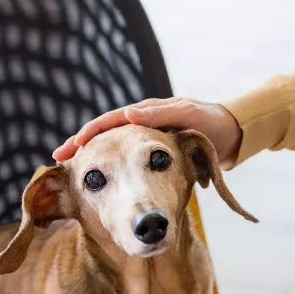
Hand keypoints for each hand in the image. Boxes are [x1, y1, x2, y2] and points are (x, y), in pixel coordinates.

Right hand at [52, 97, 242, 163]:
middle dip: (83, 146)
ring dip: (95, 159)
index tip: (71, 148)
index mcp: (147, 112)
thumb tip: (129, 113)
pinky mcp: (154, 156)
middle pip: (105, 135)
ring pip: (113, 149)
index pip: (109, 122)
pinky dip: (112, 168)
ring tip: (75, 172)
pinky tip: (102, 181)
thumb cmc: (212, 123)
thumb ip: (160, 115)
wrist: (234, 136)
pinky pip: (127, 160)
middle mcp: (143, 124)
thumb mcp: (188, 115)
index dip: (88, 135)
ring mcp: (147, 140)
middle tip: (60, 159)